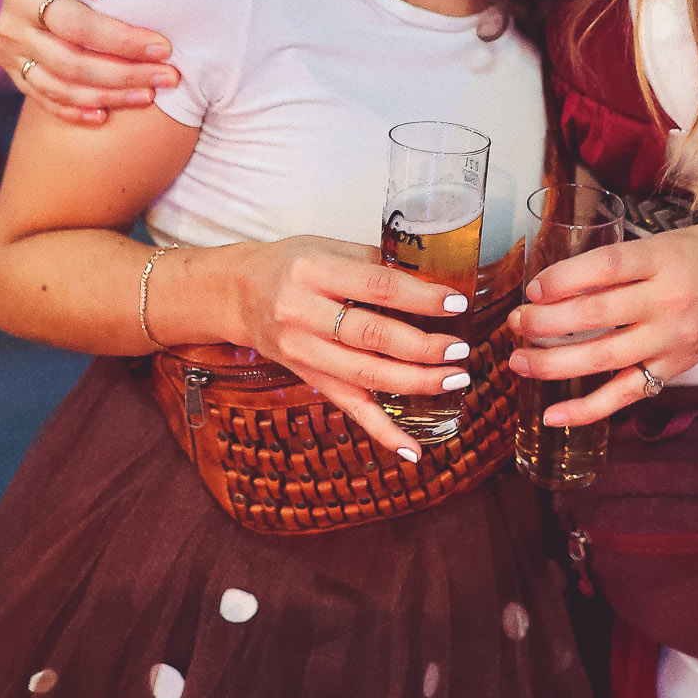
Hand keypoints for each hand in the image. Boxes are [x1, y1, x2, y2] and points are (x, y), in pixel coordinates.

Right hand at [0, 0, 179, 126]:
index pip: (76, 26)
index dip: (121, 40)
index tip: (164, 46)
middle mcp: (10, 26)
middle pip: (71, 63)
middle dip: (125, 74)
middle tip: (170, 77)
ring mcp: (10, 52)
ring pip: (60, 87)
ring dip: (108, 96)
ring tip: (150, 96)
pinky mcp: (15, 69)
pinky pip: (44, 98)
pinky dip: (74, 112)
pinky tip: (105, 117)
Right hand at [224, 237, 477, 458]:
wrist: (237, 294)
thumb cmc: (289, 265)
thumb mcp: (326, 248)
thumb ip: (372, 263)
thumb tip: (431, 279)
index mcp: (312, 271)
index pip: (376, 286)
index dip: (420, 297)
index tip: (455, 304)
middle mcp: (302, 313)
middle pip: (372, 336)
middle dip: (422, 347)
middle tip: (460, 349)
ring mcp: (302, 351)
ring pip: (365, 375)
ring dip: (415, 383)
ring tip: (453, 379)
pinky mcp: (307, 377)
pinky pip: (349, 407)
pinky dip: (382, 431)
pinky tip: (412, 450)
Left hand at [507, 221, 697, 426]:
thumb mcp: (666, 241)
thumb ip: (621, 261)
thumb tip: (558, 282)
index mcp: (662, 259)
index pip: (603, 267)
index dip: (562, 280)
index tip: (532, 289)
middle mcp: (667, 301)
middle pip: (595, 314)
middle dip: (545, 322)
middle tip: (516, 323)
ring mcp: (672, 340)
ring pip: (602, 357)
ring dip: (553, 363)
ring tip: (519, 361)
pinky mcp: (674, 369)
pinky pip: (625, 394)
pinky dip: (587, 409)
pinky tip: (553, 415)